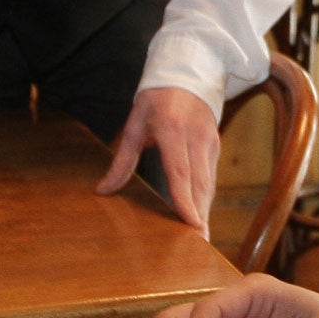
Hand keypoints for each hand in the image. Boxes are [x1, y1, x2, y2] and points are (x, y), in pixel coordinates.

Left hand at [99, 86, 220, 232]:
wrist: (188, 71)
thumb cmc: (156, 98)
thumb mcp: (134, 125)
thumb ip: (121, 160)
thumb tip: (103, 190)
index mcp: (171, 130)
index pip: (181, 172)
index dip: (186, 200)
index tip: (192, 223)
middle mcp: (195, 138)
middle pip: (200, 184)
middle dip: (201, 216)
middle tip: (200, 245)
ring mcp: (209, 142)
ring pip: (209, 184)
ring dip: (206, 211)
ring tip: (202, 237)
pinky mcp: (215, 146)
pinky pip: (210, 177)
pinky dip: (206, 199)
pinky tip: (201, 217)